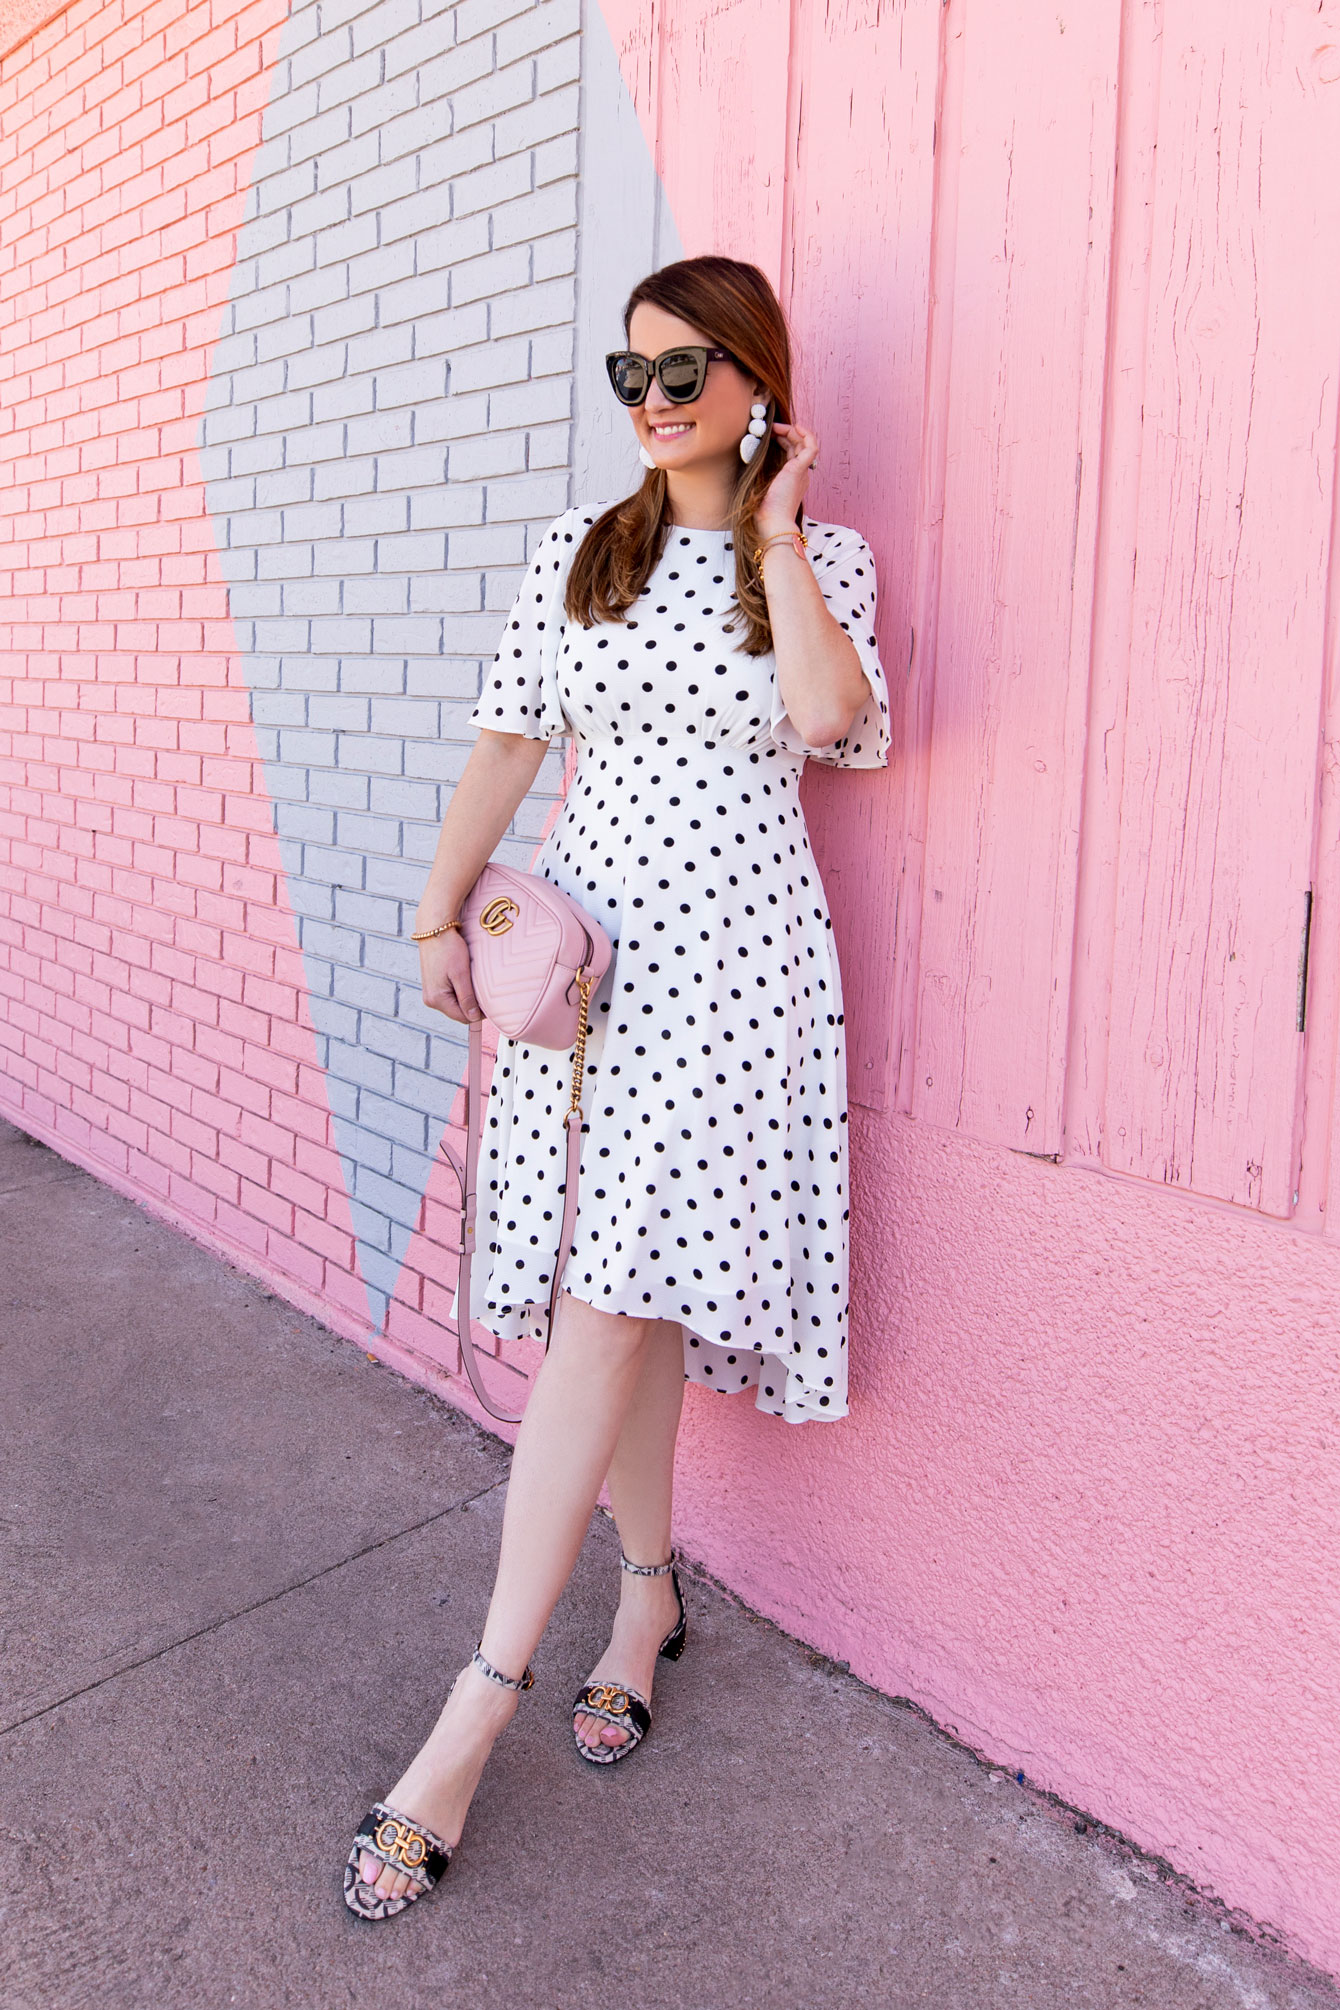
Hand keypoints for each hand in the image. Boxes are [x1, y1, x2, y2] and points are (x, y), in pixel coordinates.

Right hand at [419, 930, 481, 1023]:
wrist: (435, 929)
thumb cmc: (448, 949)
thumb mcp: (461, 975)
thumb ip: (467, 998)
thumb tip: (473, 1018)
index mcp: (436, 999)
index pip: (463, 1017)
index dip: (479, 1013)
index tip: (490, 1001)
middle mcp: (430, 999)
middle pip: (458, 1012)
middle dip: (472, 1004)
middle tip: (483, 989)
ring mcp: (430, 992)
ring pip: (455, 1004)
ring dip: (466, 997)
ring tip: (472, 981)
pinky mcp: (433, 985)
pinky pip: (450, 995)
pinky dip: (460, 990)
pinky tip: (465, 979)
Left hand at [755, 422, 818, 539]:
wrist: (772, 523)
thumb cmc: (762, 511)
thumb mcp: (757, 487)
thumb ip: (755, 474)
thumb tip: (744, 458)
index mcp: (791, 479)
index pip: (791, 453)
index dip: (782, 440)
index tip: (769, 434)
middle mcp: (799, 475)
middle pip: (798, 446)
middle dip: (786, 433)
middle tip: (771, 427)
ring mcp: (801, 472)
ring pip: (804, 444)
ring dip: (792, 431)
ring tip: (777, 426)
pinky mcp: (800, 470)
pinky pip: (811, 447)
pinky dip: (806, 435)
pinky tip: (795, 427)